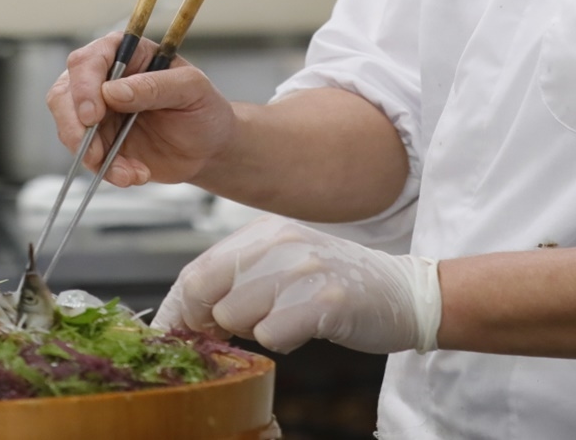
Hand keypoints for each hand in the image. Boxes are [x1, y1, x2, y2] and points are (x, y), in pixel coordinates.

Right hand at [46, 32, 237, 187]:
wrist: (209, 148)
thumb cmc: (203, 108)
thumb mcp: (191, 89)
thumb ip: (155, 86)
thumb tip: (112, 91)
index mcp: (125, 54)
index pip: (88, 61)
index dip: (83, 87)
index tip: (93, 115)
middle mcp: (104, 80)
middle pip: (64, 94)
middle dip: (73, 127)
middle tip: (94, 152)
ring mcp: (99, 112)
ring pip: (70, 130)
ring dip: (94, 156)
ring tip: (130, 172)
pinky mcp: (100, 142)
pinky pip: (88, 157)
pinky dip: (108, 171)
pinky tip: (135, 174)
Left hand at [152, 216, 440, 354]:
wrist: (407, 291)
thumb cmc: (339, 285)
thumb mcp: (283, 265)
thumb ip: (239, 279)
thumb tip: (184, 316)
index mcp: (263, 233)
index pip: (196, 270)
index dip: (176, 310)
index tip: (168, 337)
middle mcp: (279, 242)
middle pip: (206, 292)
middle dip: (210, 324)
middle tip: (228, 337)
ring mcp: (302, 268)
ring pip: (236, 317)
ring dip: (255, 331)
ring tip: (288, 321)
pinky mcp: (325, 300)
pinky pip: (272, 335)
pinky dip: (284, 342)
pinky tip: (307, 330)